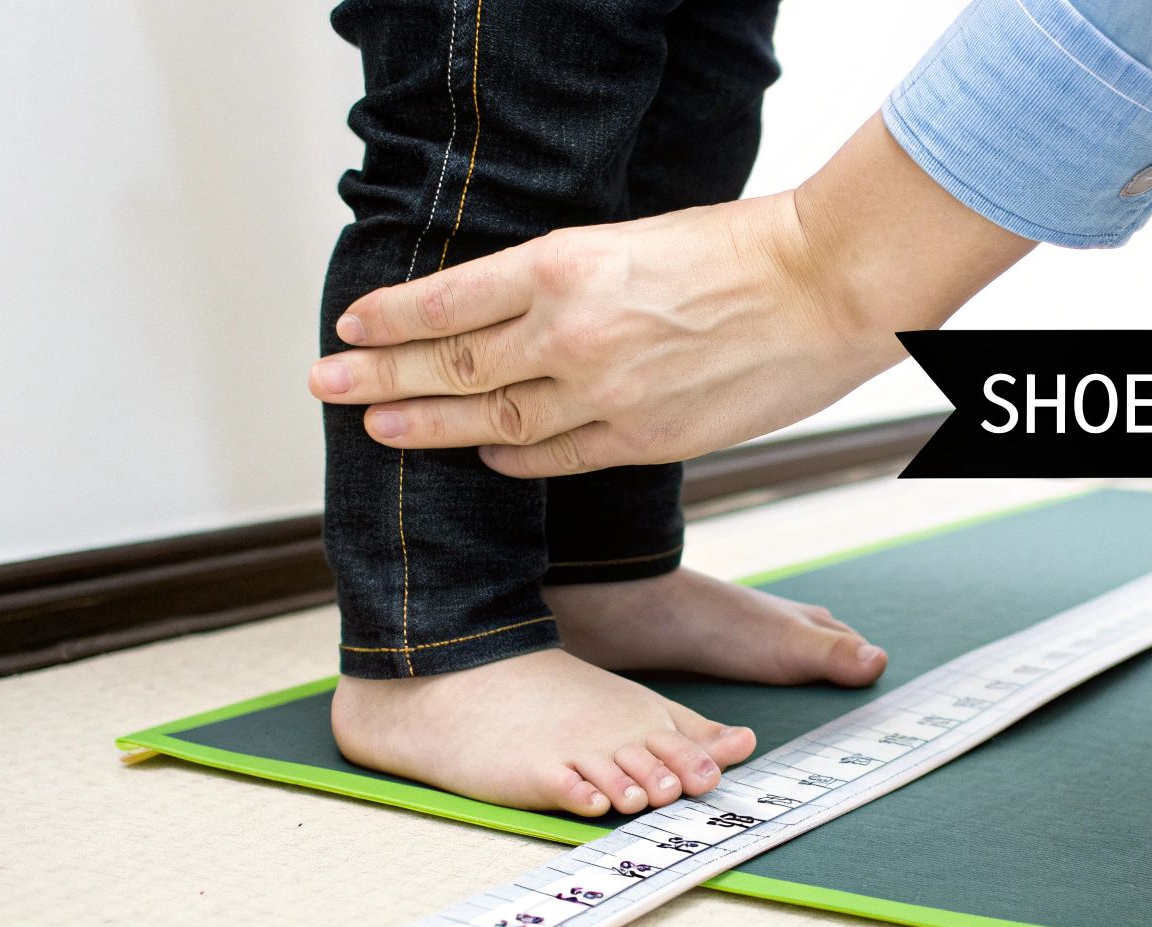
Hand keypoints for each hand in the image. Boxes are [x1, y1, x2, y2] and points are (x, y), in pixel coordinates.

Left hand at [309, 116, 1034, 476]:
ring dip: (429, 426)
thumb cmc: (745, 252)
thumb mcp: (633, 241)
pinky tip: (485, 457)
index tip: (352, 326)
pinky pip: (558, 457)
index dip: (391, 319)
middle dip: (379, 376)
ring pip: (493, 419)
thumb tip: (519, 314)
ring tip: (380, 427)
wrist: (825, 287)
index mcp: (564, 265)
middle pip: (451, 366)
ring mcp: (606, 392)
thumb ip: (569, 282)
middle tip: (326, 384)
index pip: (448, 301)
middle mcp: (571, 332)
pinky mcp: (646, 438)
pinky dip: (513, 459)